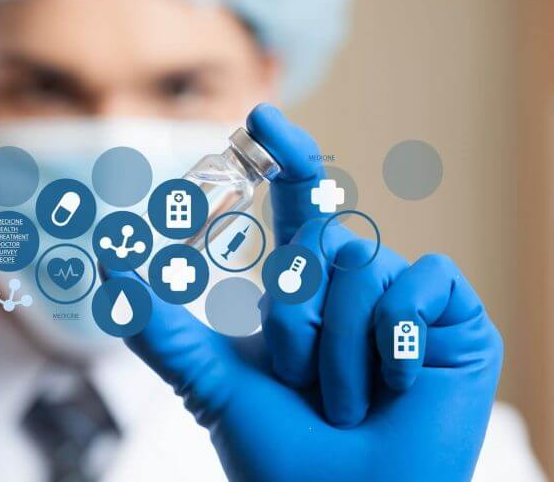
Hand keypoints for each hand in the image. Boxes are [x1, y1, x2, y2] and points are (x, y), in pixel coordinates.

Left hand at [102, 104, 502, 480]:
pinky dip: (398, 340)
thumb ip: (163, 329)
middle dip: (297, 321)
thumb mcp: (214, 384)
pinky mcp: (454, 317)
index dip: (285, 157)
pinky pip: (421, 281)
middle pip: (318, 242)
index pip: (302, 205)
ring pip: (361, 266)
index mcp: (307, 289)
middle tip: (307, 386)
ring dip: (341, 351)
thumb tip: (108, 272)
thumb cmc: (283, 454)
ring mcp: (404, 298)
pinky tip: (402, 383)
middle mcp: (355, 283)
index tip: (260, 114)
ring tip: (352, 403)